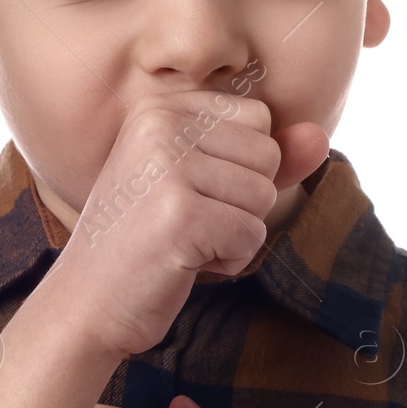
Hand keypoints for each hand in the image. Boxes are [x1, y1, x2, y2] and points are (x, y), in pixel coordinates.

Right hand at [41, 89, 328, 360]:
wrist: (86, 303)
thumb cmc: (145, 241)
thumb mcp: (202, 184)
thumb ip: (262, 157)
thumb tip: (320, 136)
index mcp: (160, 105)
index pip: (258, 118)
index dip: (240, 168)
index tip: (186, 191)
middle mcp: (159, 123)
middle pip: (267, 154)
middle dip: (242, 202)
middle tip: (184, 221)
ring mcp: (167, 166)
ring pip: (264, 197)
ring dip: (235, 233)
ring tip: (182, 240)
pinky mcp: (179, 214)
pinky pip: (251, 236)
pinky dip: (228, 261)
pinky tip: (182, 262)